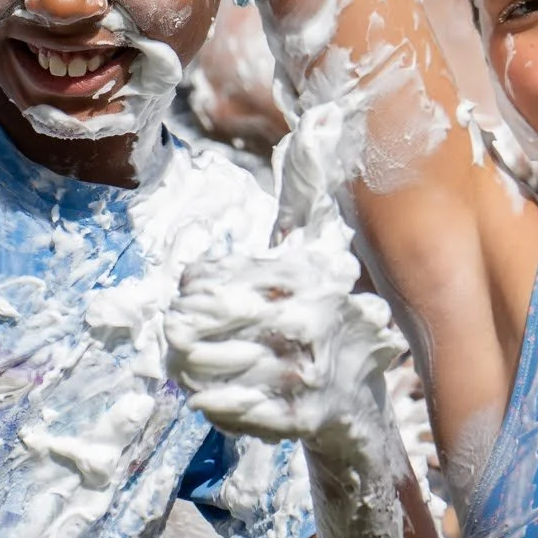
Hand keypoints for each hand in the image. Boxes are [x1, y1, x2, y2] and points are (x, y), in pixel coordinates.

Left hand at [165, 106, 406, 462]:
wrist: (362, 398)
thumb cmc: (329, 305)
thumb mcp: (320, 241)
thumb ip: (310, 184)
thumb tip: (325, 116)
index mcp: (314, 273)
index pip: (230, 274)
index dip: (199, 283)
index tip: (190, 288)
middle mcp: (313, 320)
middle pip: (216, 321)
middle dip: (187, 326)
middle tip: (175, 328)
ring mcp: (309, 373)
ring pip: (219, 367)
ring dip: (193, 364)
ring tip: (184, 359)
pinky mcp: (303, 420)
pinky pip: (237, 410)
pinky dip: (216, 402)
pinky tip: (207, 393)